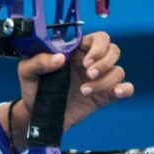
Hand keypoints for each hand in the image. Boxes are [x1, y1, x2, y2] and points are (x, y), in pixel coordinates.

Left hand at [12, 31, 133, 131]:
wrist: (38, 115)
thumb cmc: (33, 89)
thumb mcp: (27, 72)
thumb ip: (38, 61)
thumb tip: (60, 58)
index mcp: (75, 51)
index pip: (98, 38)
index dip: (98, 46)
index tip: (86, 61)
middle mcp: (90, 62)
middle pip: (113, 50)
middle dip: (104, 61)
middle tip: (88, 74)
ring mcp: (99, 79)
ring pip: (118, 70)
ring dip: (105, 81)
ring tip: (84, 91)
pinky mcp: (104, 95)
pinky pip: (126, 87)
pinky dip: (125, 88)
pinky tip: (114, 93)